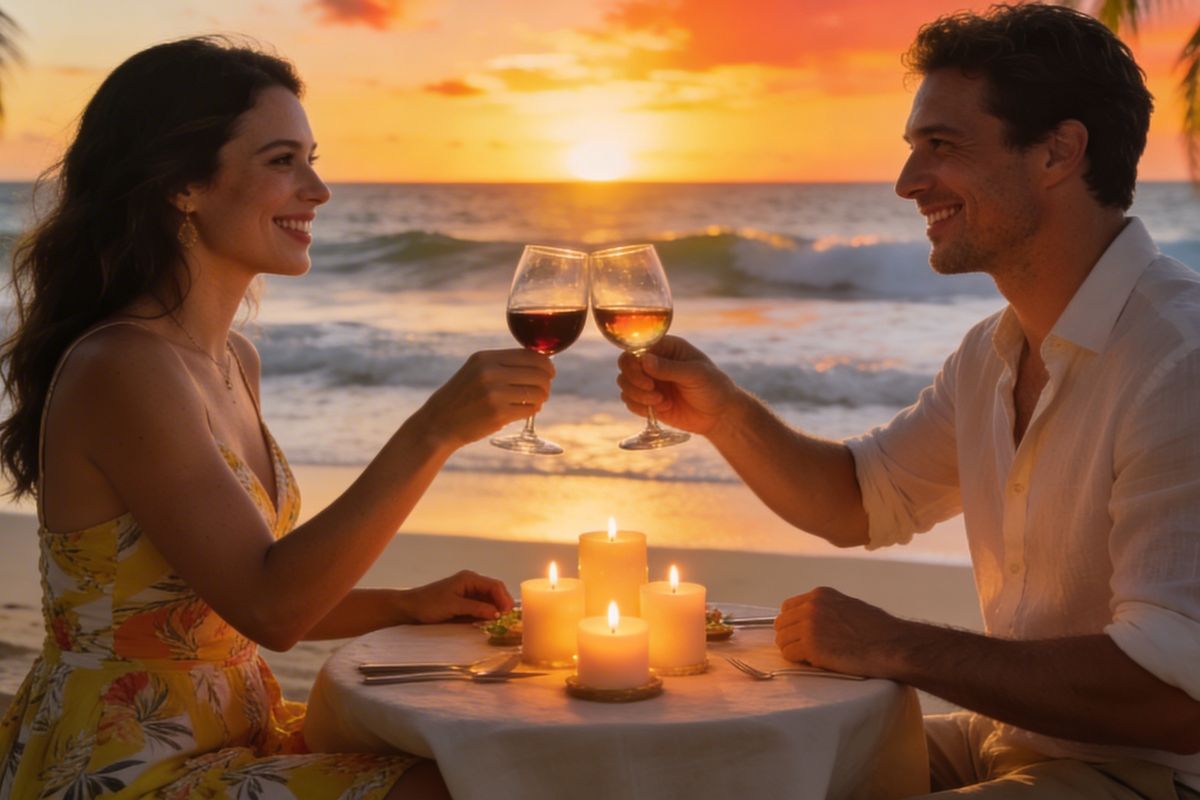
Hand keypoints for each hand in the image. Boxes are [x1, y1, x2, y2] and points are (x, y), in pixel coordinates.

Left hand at [400, 570, 514, 623]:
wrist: (410, 608)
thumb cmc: (429, 604)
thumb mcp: (453, 606)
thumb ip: (476, 608)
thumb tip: (497, 613)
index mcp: (469, 579)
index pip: (494, 585)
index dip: (504, 598)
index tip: (509, 613)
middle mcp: (471, 583)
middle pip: (494, 591)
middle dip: (502, 603)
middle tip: (508, 619)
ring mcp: (468, 592)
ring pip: (489, 599)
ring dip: (495, 609)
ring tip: (500, 622)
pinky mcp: (464, 602)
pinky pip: (481, 606)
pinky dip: (486, 613)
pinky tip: (488, 621)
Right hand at [421, 349, 555, 447]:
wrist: (439, 423)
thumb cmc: (463, 396)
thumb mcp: (476, 370)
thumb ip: (504, 364)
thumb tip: (542, 363)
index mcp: (486, 358)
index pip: (530, 354)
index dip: (546, 364)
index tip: (549, 372)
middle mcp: (490, 372)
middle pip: (538, 373)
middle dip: (547, 382)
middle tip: (544, 390)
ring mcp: (494, 394)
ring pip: (538, 392)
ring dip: (542, 398)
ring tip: (535, 402)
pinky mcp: (498, 414)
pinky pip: (530, 409)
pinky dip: (533, 410)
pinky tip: (527, 411)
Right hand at [616, 335, 738, 435]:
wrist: (720, 415)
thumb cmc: (713, 386)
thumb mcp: (695, 374)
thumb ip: (669, 368)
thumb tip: (643, 360)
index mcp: (666, 347)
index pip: (636, 347)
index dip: (634, 362)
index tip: (647, 378)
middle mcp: (654, 362)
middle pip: (625, 365)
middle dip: (634, 381)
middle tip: (652, 390)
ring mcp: (650, 381)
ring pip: (624, 384)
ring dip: (637, 395)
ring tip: (660, 401)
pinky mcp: (648, 400)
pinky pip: (630, 402)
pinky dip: (640, 407)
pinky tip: (662, 408)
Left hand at [774, 587, 906, 677]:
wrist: (890, 644)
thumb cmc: (877, 630)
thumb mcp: (848, 606)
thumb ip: (826, 609)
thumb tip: (811, 621)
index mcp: (820, 595)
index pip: (787, 607)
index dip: (792, 624)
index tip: (800, 635)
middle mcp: (811, 606)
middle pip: (781, 624)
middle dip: (790, 638)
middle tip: (804, 650)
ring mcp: (809, 625)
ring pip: (782, 640)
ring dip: (794, 650)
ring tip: (813, 657)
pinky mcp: (810, 645)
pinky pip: (789, 655)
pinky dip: (798, 661)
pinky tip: (815, 662)